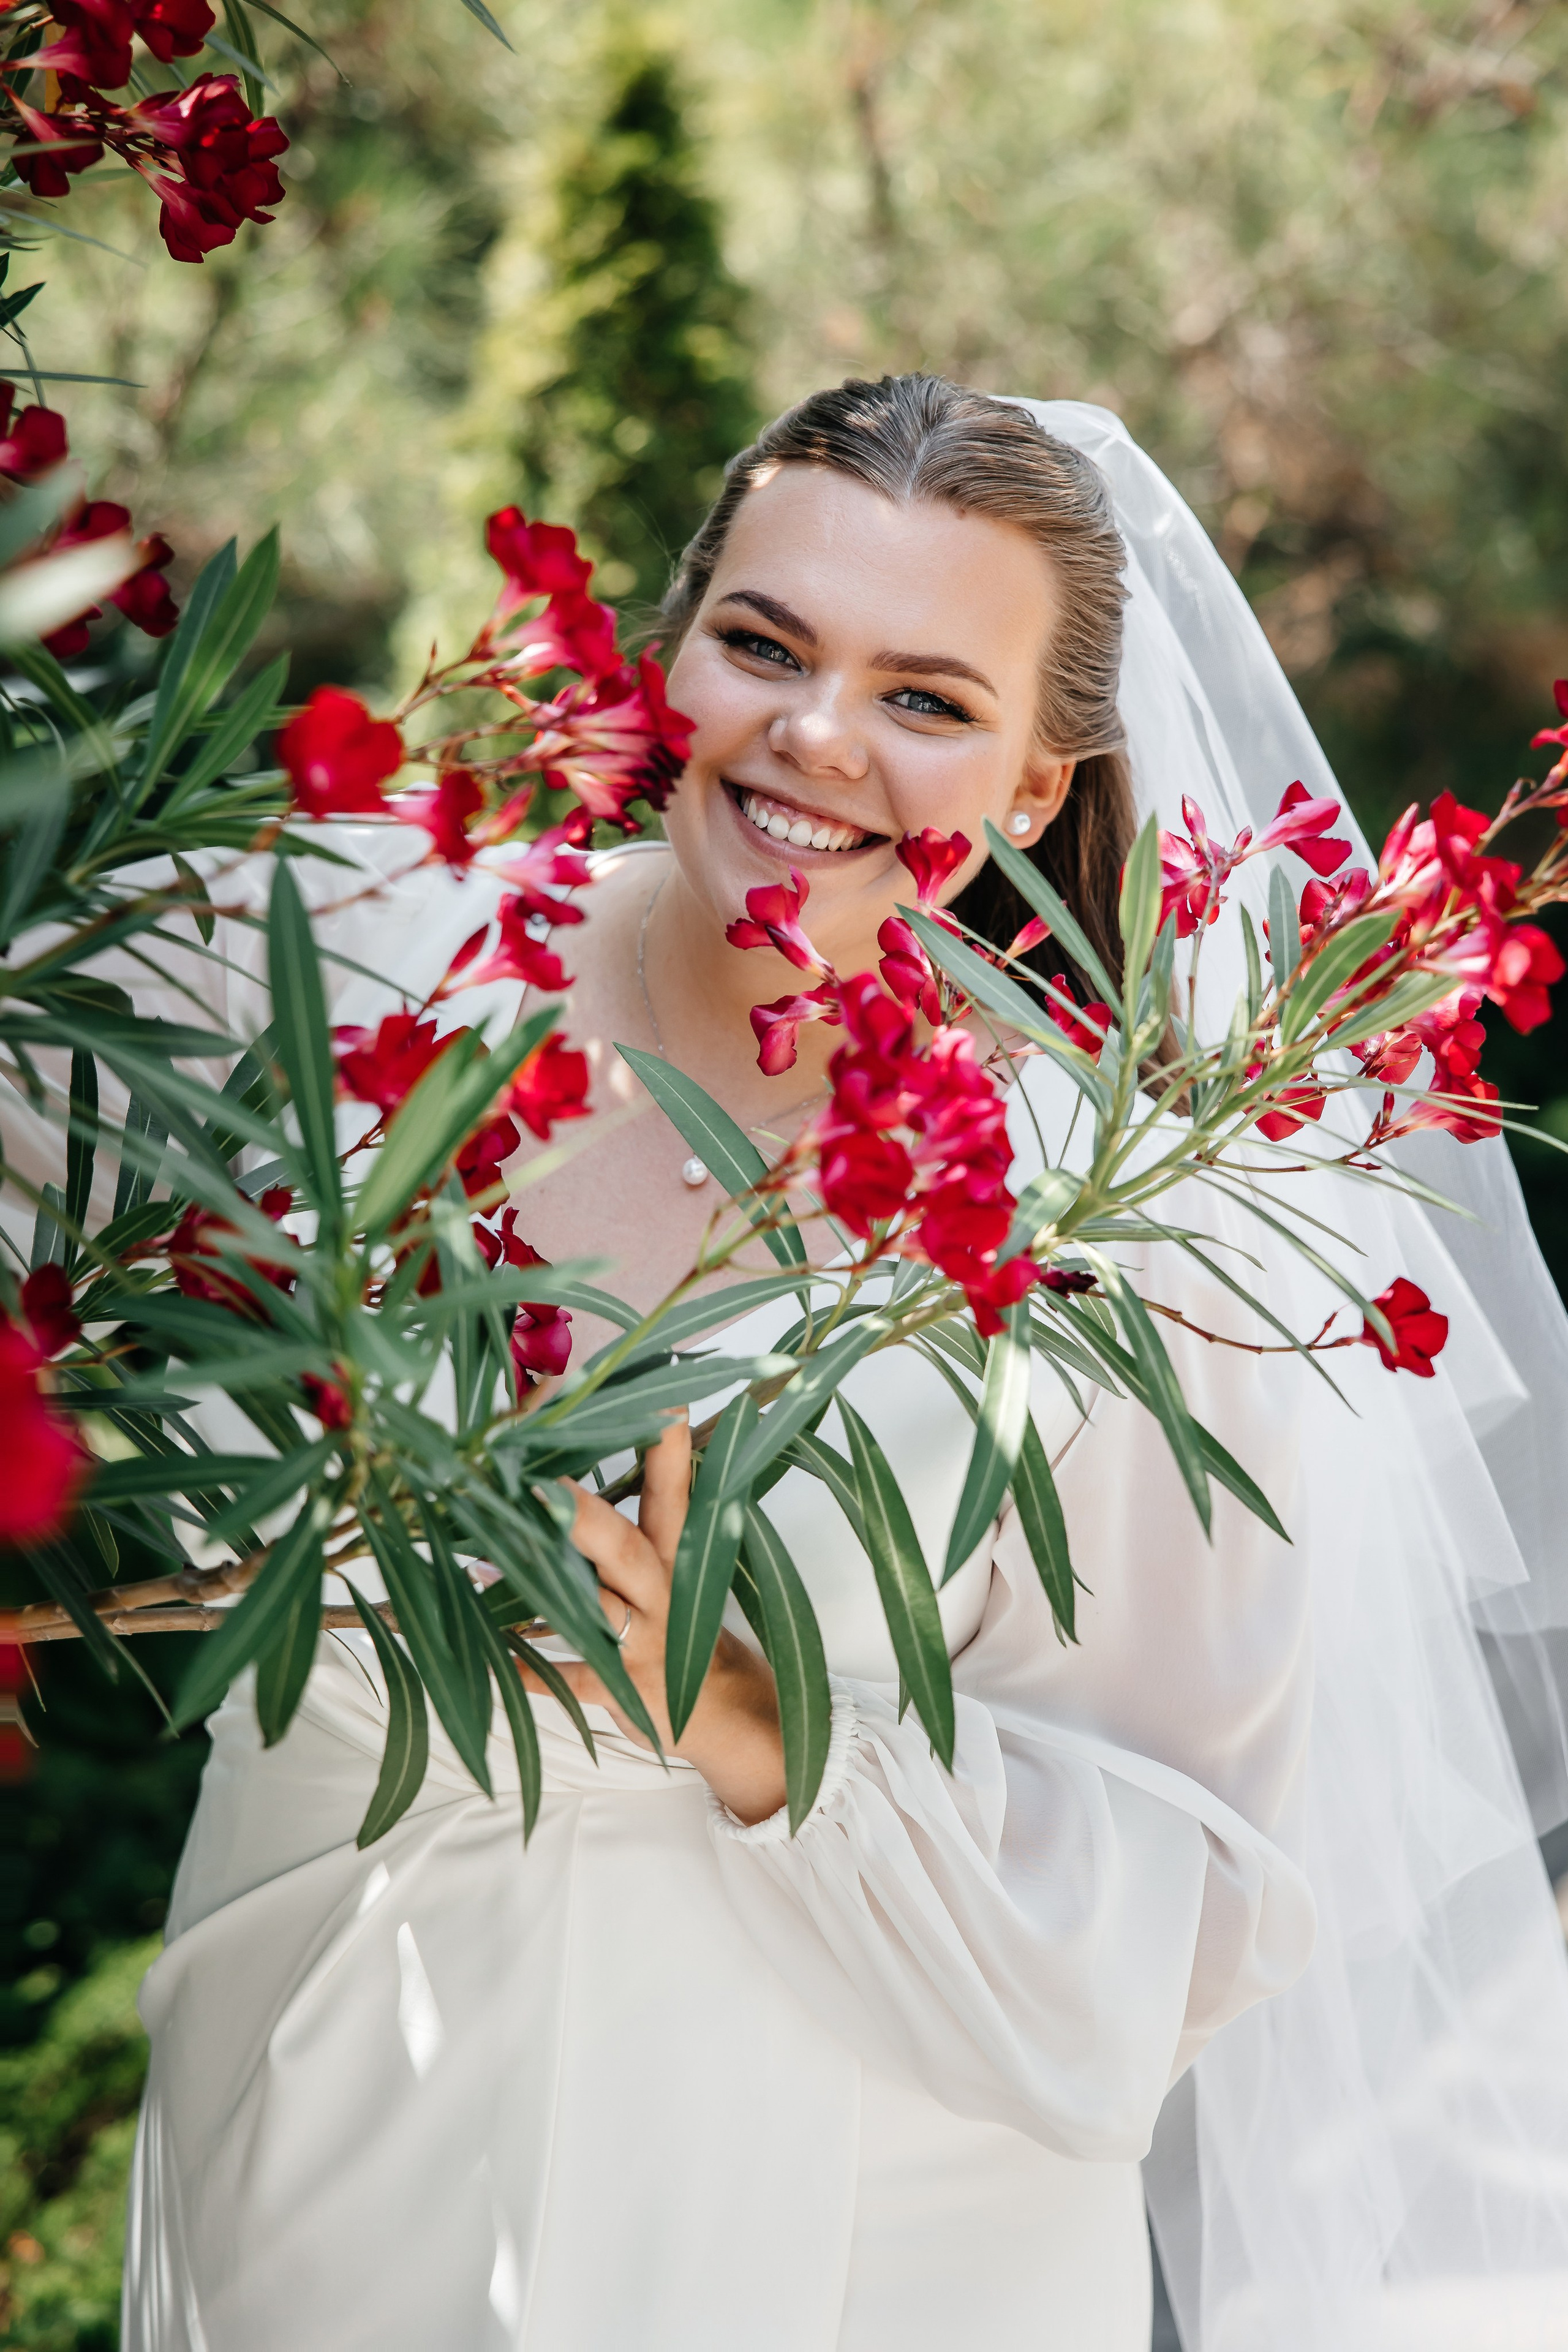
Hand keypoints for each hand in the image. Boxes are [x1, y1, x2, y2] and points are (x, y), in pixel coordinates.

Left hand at [515, 1416, 788, 1825]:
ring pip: (593, 1610)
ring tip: (482, 1562)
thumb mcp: (664, 1562)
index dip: (666, 1446)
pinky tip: (493, 1657)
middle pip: (625, 1547)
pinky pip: (574, 1680)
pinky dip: (535, 1672)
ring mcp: (645, 1642)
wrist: (722, 1709)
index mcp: (674, 1551)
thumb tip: (541, 1465)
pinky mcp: (626, 1690)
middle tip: (541, 1483)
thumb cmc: (677, 1618)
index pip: (673, 1489)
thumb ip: (616, 1518)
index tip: (657, 1399)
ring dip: (541, 1589)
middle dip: (584, 1517)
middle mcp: (662, 1590)